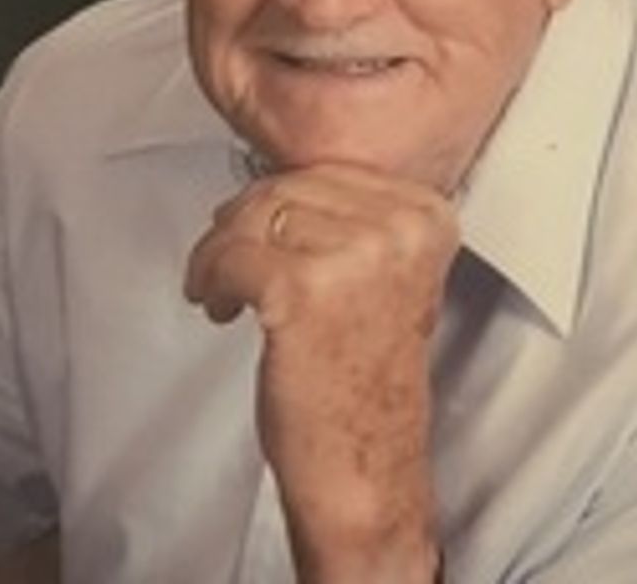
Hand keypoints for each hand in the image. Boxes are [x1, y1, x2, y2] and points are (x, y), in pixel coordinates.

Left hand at [184, 162, 457, 582]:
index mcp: (426, 218)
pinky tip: (221, 306)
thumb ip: (355, 219)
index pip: (330, 169)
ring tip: (220, 286)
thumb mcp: (387, 276)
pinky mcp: (304, 288)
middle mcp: (400, 229)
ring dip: (219, 252)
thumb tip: (279, 181)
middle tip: (225, 259)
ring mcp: (355, 255)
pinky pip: (230, 255)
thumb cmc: (367, 376)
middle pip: (287, 186)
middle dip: (241, 222)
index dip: (281, 197)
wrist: (365, 466)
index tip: (260, 226)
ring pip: (252, 215)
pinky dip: (209, 278)